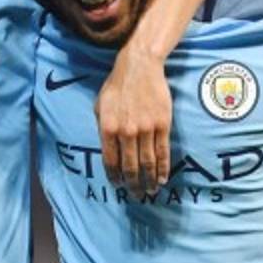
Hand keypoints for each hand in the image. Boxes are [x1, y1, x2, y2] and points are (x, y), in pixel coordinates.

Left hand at [95, 52, 170, 195]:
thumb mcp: (100, 106)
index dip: (114, 176)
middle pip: (129, 166)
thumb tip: (107, 148)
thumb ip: (102, 127)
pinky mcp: (162, 125)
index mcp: (107, 128)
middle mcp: (126, 132)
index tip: (118, 185)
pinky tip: (162, 179)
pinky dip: (163, 168)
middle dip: (132, 184)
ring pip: (147, 163)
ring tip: (149, 191)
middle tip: (135, 195)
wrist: (139, 67)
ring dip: (149, 180)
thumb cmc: (117, 86)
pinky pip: (162, 152)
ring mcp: (145, 129)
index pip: (110, 161)